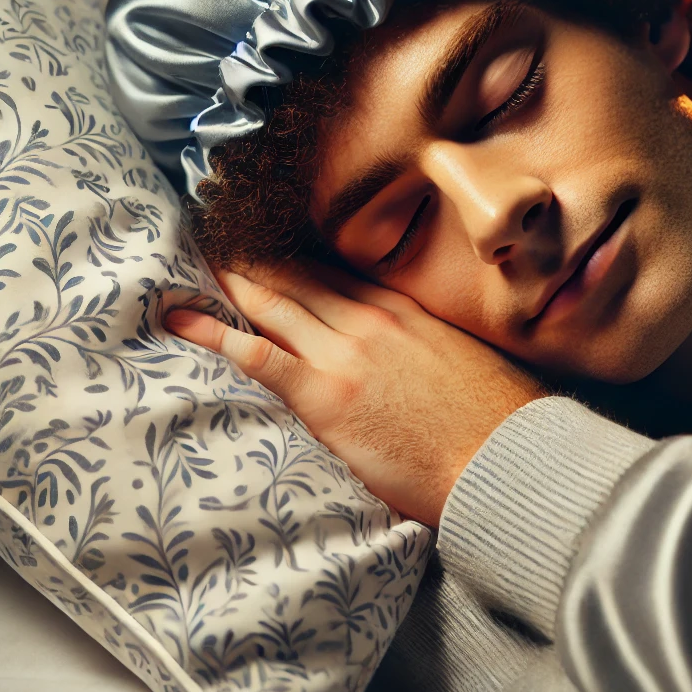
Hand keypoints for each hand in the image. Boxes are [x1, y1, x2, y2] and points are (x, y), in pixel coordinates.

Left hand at [164, 263, 547, 526]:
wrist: (507, 457)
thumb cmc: (498, 417)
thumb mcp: (468, 359)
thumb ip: (432, 342)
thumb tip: (421, 348)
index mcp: (405, 311)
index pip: (338, 274)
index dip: (299, 258)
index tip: (272, 244)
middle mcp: (370, 319)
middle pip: (299, 279)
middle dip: (258, 258)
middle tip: (220, 235)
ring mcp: (346, 353)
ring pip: (275, 305)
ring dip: (233, 283)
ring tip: (199, 264)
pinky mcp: (327, 395)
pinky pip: (261, 357)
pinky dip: (218, 335)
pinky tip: (185, 320)